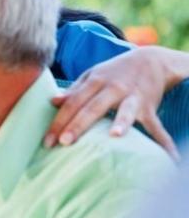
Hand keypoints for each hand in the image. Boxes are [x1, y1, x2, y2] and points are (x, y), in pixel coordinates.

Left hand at [44, 47, 179, 160]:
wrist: (151, 59)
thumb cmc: (114, 72)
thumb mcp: (92, 76)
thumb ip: (73, 90)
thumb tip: (53, 101)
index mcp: (95, 81)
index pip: (73, 102)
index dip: (59, 121)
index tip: (48, 140)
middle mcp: (114, 88)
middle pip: (93, 108)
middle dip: (78, 125)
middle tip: (64, 142)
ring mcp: (133, 97)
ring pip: (125, 110)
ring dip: (122, 122)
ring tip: (114, 136)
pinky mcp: (150, 106)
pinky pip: (156, 125)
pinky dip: (163, 141)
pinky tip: (169, 158)